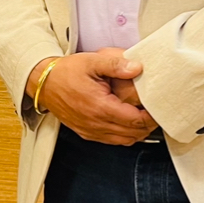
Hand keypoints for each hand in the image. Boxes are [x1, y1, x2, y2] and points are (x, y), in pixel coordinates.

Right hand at [28, 49, 155, 145]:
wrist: (44, 83)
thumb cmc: (67, 72)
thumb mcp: (91, 61)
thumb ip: (116, 64)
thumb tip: (138, 67)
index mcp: (100, 107)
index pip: (135, 120)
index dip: (151, 117)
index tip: (158, 108)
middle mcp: (96, 123)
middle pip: (133, 134)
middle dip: (148, 125)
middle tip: (156, 112)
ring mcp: (91, 131)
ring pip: (124, 141)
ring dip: (137, 132)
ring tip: (144, 118)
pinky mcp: (86, 133)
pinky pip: (112, 141)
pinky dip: (124, 135)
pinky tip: (128, 123)